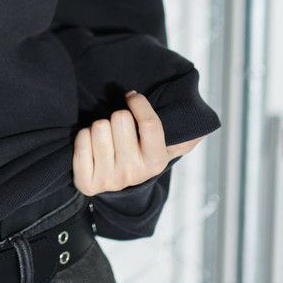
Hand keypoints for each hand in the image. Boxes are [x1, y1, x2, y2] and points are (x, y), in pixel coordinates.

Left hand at [72, 90, 206, 196]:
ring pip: (99, 127)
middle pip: (119, 119)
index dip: (139, 103)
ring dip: (100, 126)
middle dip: (118, 116)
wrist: (117, 186)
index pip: (150, 124)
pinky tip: (91, 146)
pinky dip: (84, 136)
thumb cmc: (139, 152)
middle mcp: (134, 174)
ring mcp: (109, 180)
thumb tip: (201, 128)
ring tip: (106, 138)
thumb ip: (185, 133)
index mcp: (156, 162)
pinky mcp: (86, 183)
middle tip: (119, 128)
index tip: (132, 96)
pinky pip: (81, 140)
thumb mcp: (165, 144)